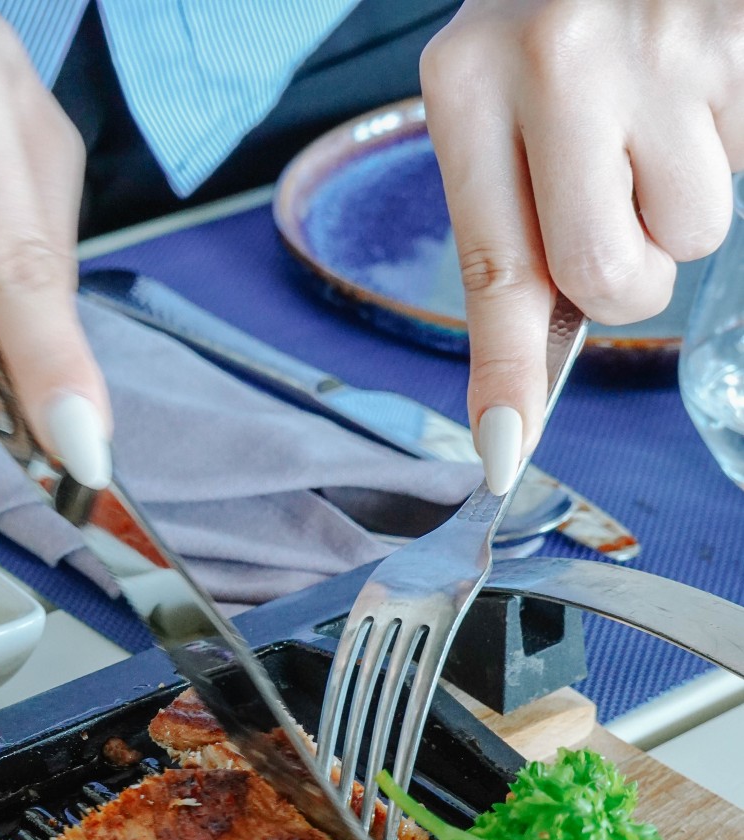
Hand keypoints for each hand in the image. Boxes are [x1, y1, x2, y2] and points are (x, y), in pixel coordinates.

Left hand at [421, 0, 743, 488]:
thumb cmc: (549, 28)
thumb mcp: (494, 103)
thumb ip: (510, 230)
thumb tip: (520, 392)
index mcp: (470, 79)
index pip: (496, 269)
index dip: (509, 373)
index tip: (504, 450)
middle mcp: (560, 56)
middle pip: (611, 278)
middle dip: (627, 279)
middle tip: (618, 212)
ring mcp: (665, 43)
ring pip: (695, 234)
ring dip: (679, 209)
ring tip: (654, 122)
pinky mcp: (743, 41)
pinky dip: (723, 152)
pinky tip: (691, 97)